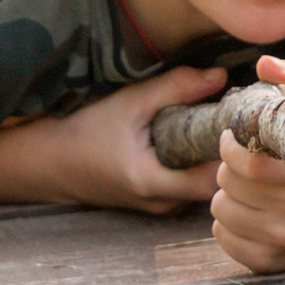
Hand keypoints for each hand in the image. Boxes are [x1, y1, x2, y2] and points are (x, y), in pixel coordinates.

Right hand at [54, 63, 226, 213]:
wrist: (48, 160)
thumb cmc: (84, 130)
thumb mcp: (130, 102)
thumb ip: (175, 88)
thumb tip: (219, 77)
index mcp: (151, 182)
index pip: (213, 180)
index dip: (230, 154)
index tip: (236, 122)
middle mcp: (158, 203)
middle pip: (211, 186)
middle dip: (224, 155)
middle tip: (230, 120)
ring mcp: (155, 207)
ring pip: (199, 188)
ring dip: (209, 160)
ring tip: (212, 126)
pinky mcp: (152, 202)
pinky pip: (185, 188)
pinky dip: (193, 166)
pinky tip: (191, 139)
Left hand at [210, 55, 284, 271]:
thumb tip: (265, 64)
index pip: (248, 165)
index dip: (230, 146)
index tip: (234, 137)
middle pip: (228, 186)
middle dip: (229, 167)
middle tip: (246, 162)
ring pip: (220, 211)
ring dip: (225, 193)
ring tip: (247, 186)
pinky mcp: (273, 264)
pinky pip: (223, 238)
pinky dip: (227, 222)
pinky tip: (248, 209)